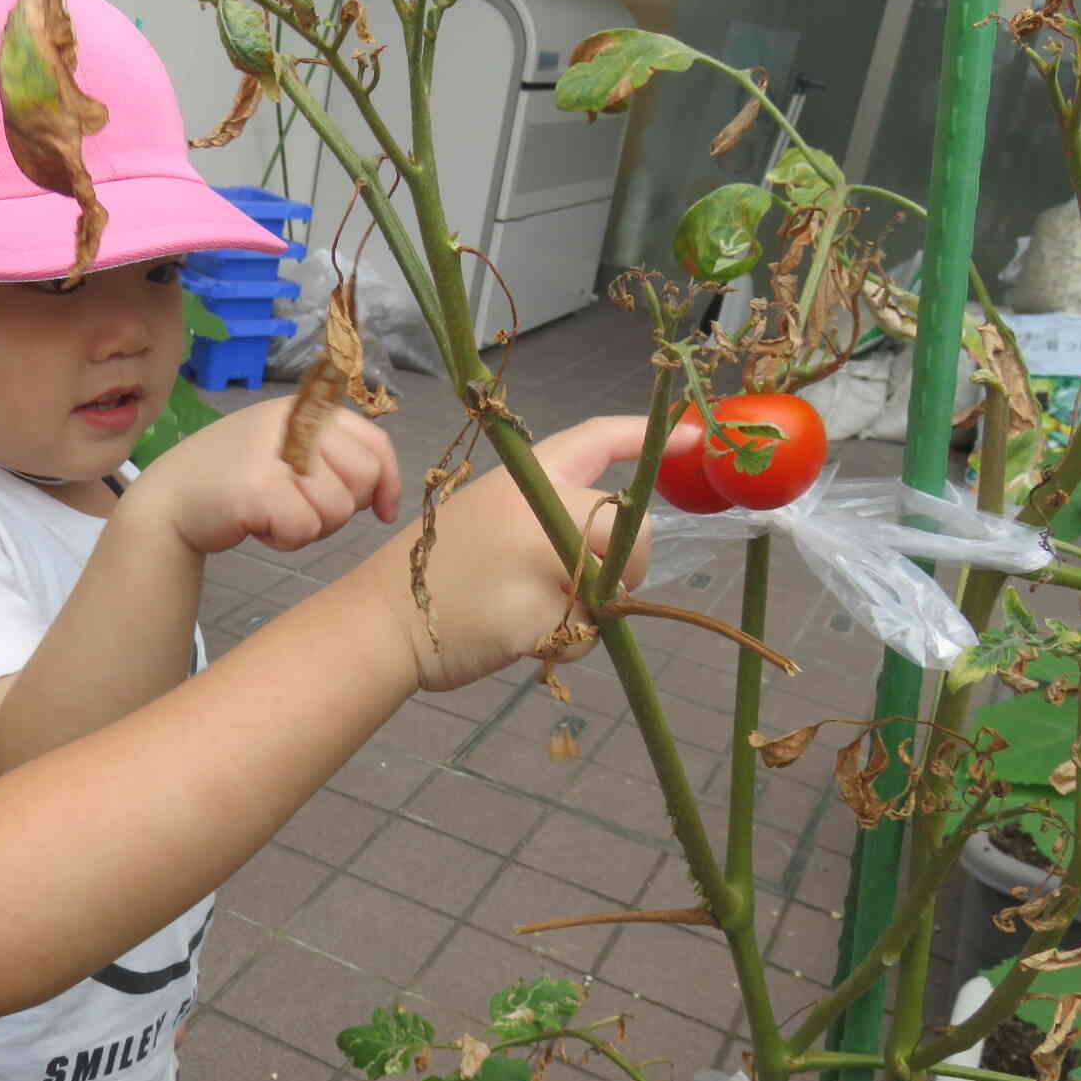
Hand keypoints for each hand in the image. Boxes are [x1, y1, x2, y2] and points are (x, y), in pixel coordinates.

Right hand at [130, 397, 401, 555]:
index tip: (383, 511)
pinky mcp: (257, 487)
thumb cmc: (233, 480)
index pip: (374, 442)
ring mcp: (273, 453)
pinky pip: (305, 529)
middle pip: (364, 478)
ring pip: (338, 509)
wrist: (168, 500)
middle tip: (302, 510)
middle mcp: (292, 421)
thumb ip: (331, 458)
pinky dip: (285, 540)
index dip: (388, 482)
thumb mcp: (285, 451)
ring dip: (310, 527)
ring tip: (273, 514)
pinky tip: (257, 526)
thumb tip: (384, 498)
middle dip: (342, 508)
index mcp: (304, 409)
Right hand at [354, 416, 696, 691]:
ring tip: (535, 611)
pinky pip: (586, 633)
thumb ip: (547, 512)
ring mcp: (540, 558)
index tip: (696, 435)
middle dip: (626, 565)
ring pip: (615, 587)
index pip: (598, 438)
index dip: (649, 435)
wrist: (384, 618)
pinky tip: (522, 635)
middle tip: (584, 587)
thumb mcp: (490, 512)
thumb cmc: (438, 568)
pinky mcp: (540, 612)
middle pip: (630, 528)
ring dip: (592, 610)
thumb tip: (613, 534)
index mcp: (526, 474)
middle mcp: (540, 506)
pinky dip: (566, 645)